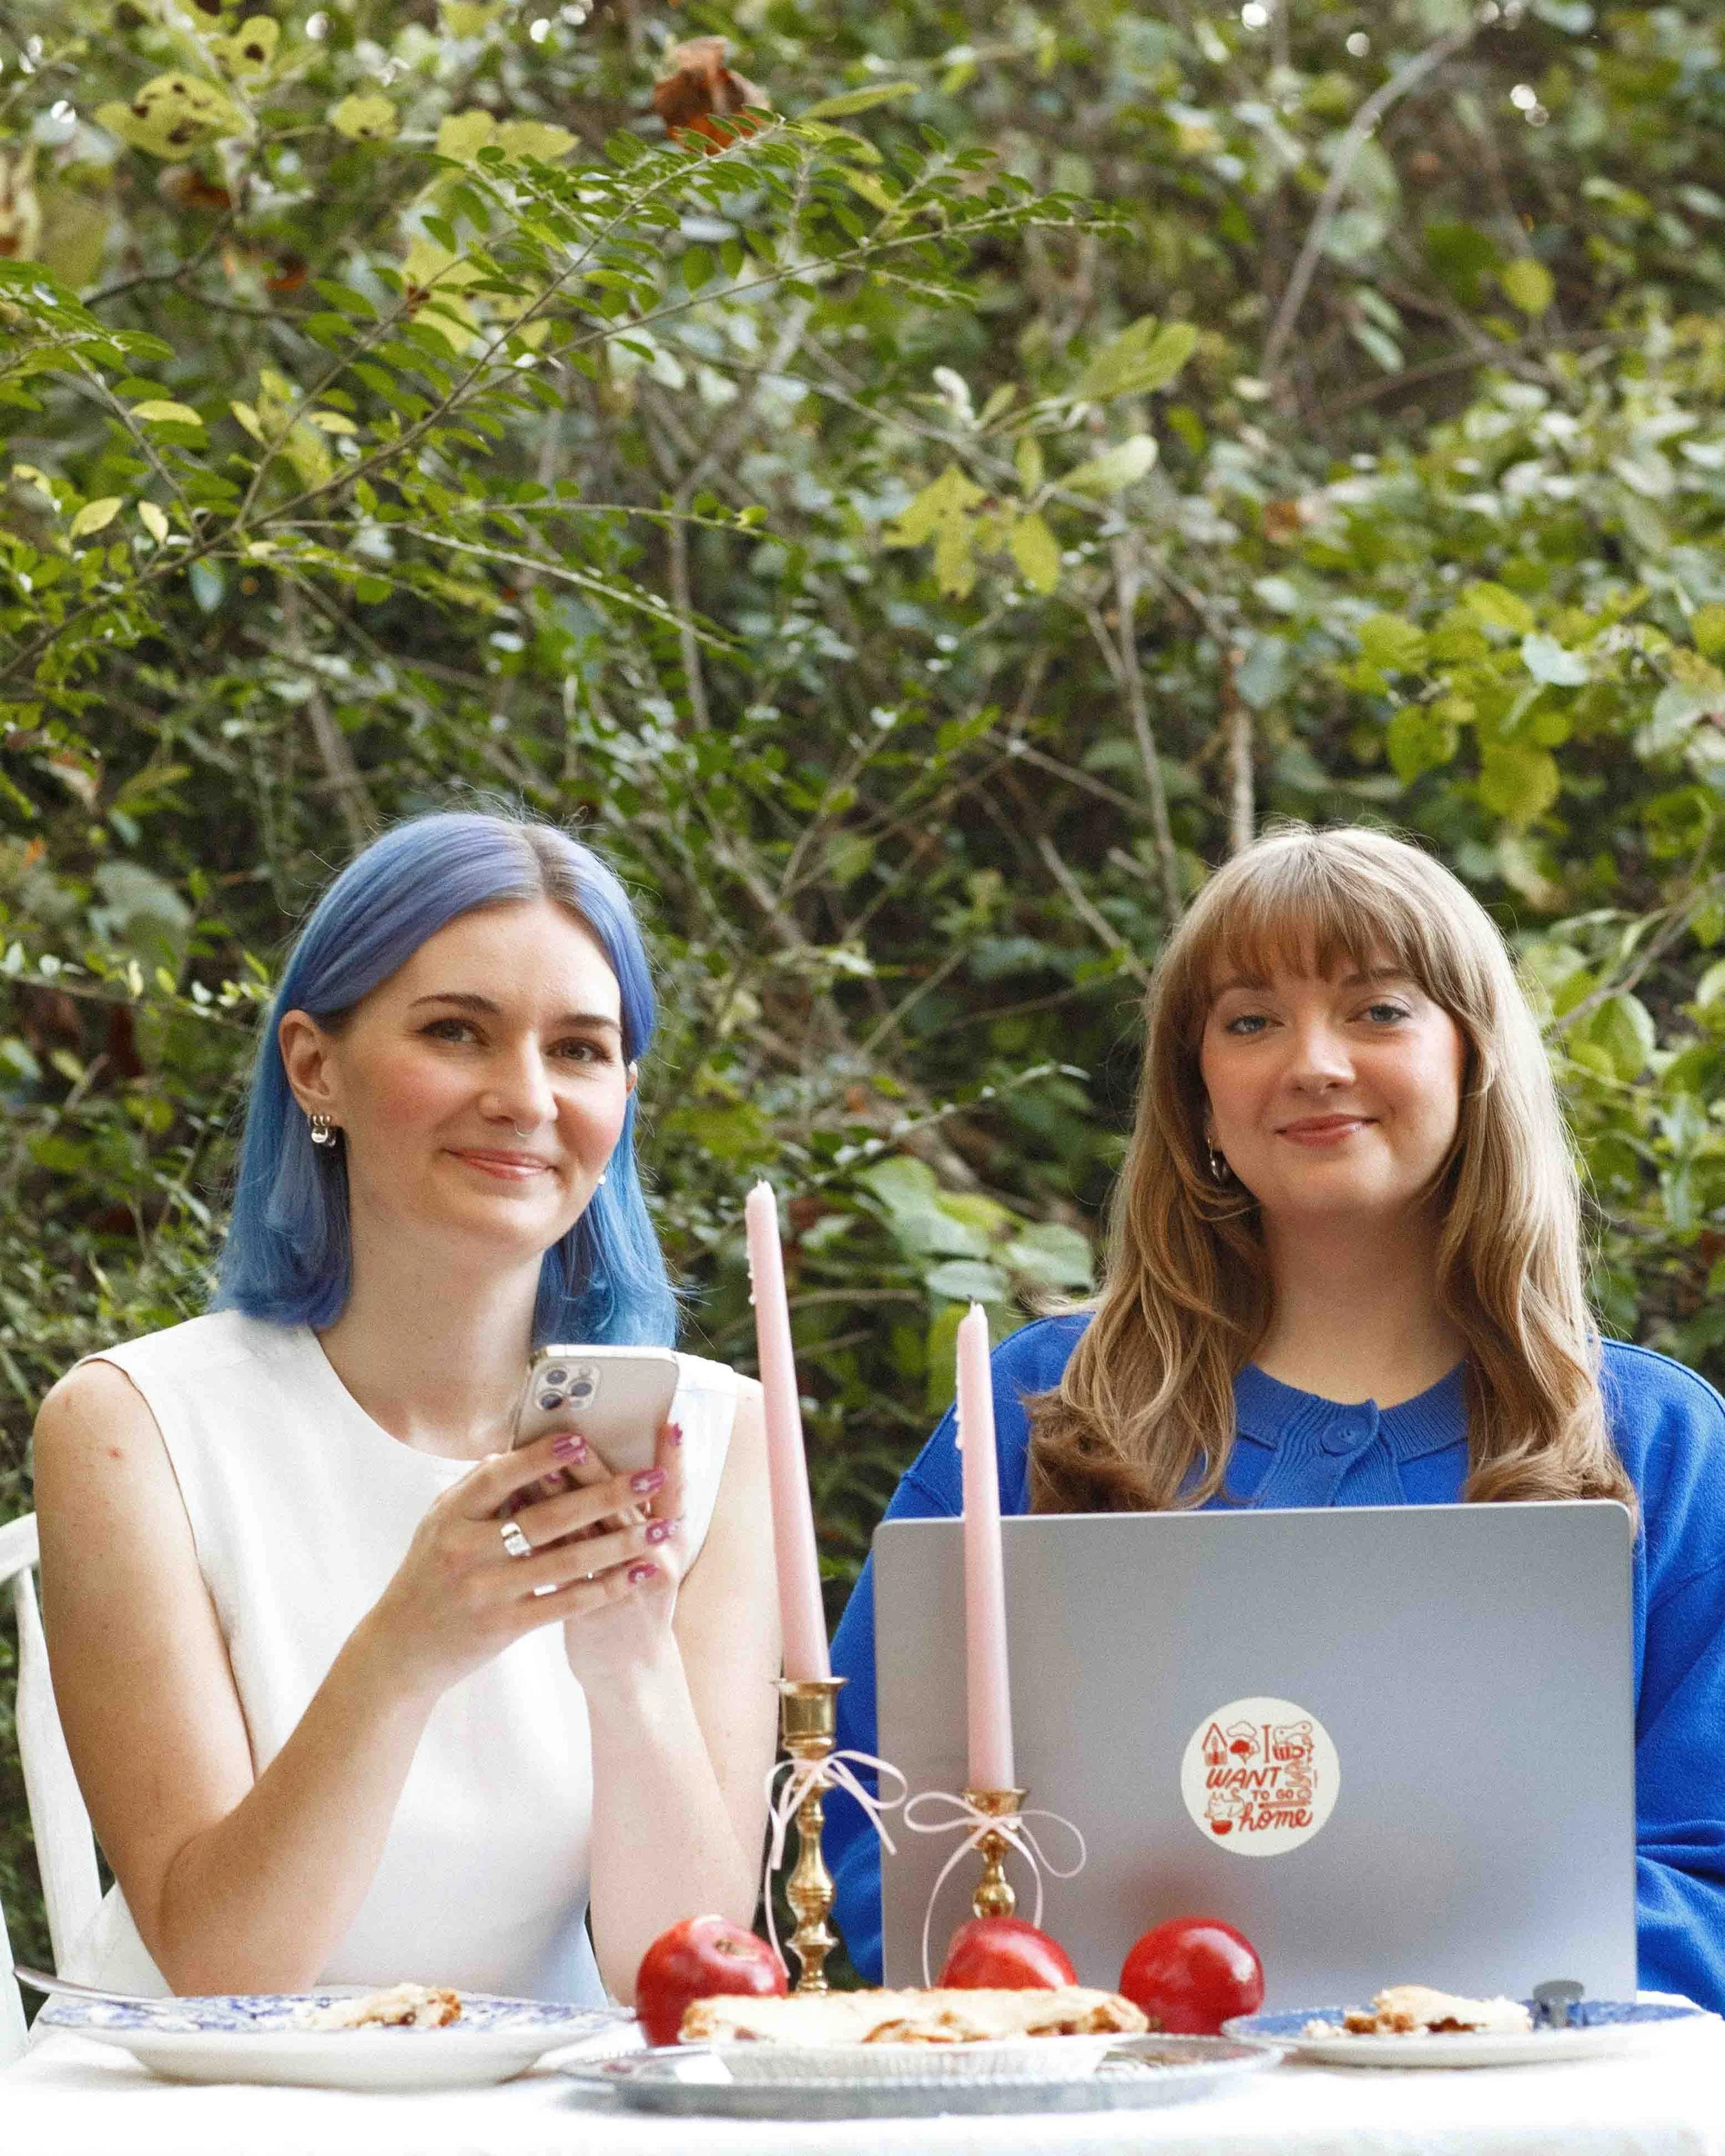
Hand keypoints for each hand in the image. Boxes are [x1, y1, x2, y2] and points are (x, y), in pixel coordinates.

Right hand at [360, 1430, 680, 1702]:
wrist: (401, 1649)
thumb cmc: (429, 1574)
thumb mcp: (439, 1523)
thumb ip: (477, 1489)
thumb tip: (519, 1450)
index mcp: (451, 1515)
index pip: (499, 1477)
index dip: (540, 1458)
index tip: (582, 1440)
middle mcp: (466, 1550)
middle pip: (546, 1517)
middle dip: (606, 1495)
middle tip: (652, 1477)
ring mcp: (486, 1590)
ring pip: (565, 1561)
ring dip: (620, 1543)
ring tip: (661, 1528)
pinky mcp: (503, 1626)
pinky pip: (564, 1602)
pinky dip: (604, 1586)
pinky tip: (636, 1574)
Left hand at [551, 1418, 688, 1694]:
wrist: (629, 1672)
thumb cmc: (634, 1602)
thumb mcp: (650, 1558)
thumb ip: (635, 1516)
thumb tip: (604, 1460)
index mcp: (670, 1542)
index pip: (673, 1492)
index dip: (672, 1459)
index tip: (668, 1422)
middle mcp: (656, 1561)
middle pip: (624, 1507)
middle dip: (596, 1472)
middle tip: (573, 1437)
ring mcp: (626, 1588)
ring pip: (593, 1535)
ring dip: (566, 1502)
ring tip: (541, 1470)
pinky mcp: (595, 1611)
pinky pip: (567, 1572)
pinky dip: (546, 1547)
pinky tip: (522, 1523)